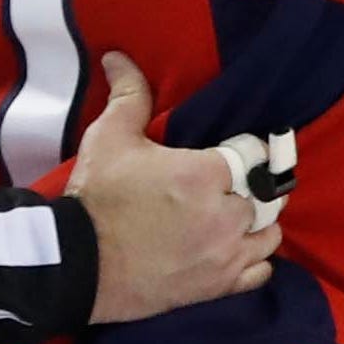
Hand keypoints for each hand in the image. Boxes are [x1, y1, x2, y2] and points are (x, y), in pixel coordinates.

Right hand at [67, 54, 289, 325]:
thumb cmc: (94, 196)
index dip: (242, 153)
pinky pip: (261, 271)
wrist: (73, 264)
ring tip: (231, 218)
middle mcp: (226, 214)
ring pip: (269, 232)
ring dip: (256, 224)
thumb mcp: (109, 139)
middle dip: (248, 189)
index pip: (254, 154)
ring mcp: (226, 253)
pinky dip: (254, 261)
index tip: (228, 156)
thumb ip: (128, 96)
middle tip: (225, 188)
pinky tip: (235, 250)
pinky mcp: (220, 285)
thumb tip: (120, 58)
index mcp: (205, 174)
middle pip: (264, 194)